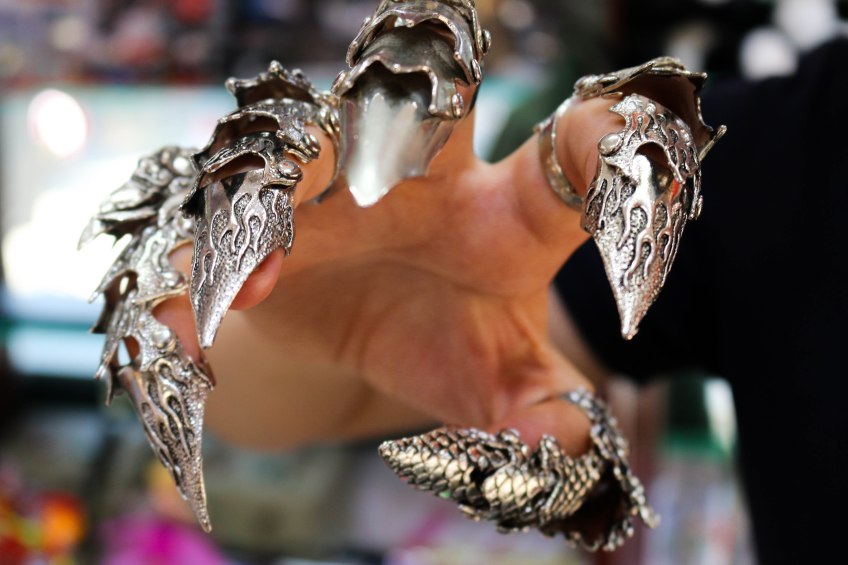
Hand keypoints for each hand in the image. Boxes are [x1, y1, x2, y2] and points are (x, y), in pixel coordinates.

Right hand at [156, 95, 621, 453]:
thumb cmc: (443, 337)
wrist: (353, 327)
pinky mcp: (258, 217)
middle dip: (417, 95)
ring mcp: (332, 182)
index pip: (563, 159)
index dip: (593, 144)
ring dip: (280, 188)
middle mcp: (418, 172)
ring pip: (301, 142)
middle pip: (424, 99)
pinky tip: (184, 325)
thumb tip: (569, 437)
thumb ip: (537, 407)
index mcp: (501, 206)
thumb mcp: (496, 380)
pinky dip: (197, 272)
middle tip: (422, 100)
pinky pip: (217, 226)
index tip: (608, 138)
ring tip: (261, 269)